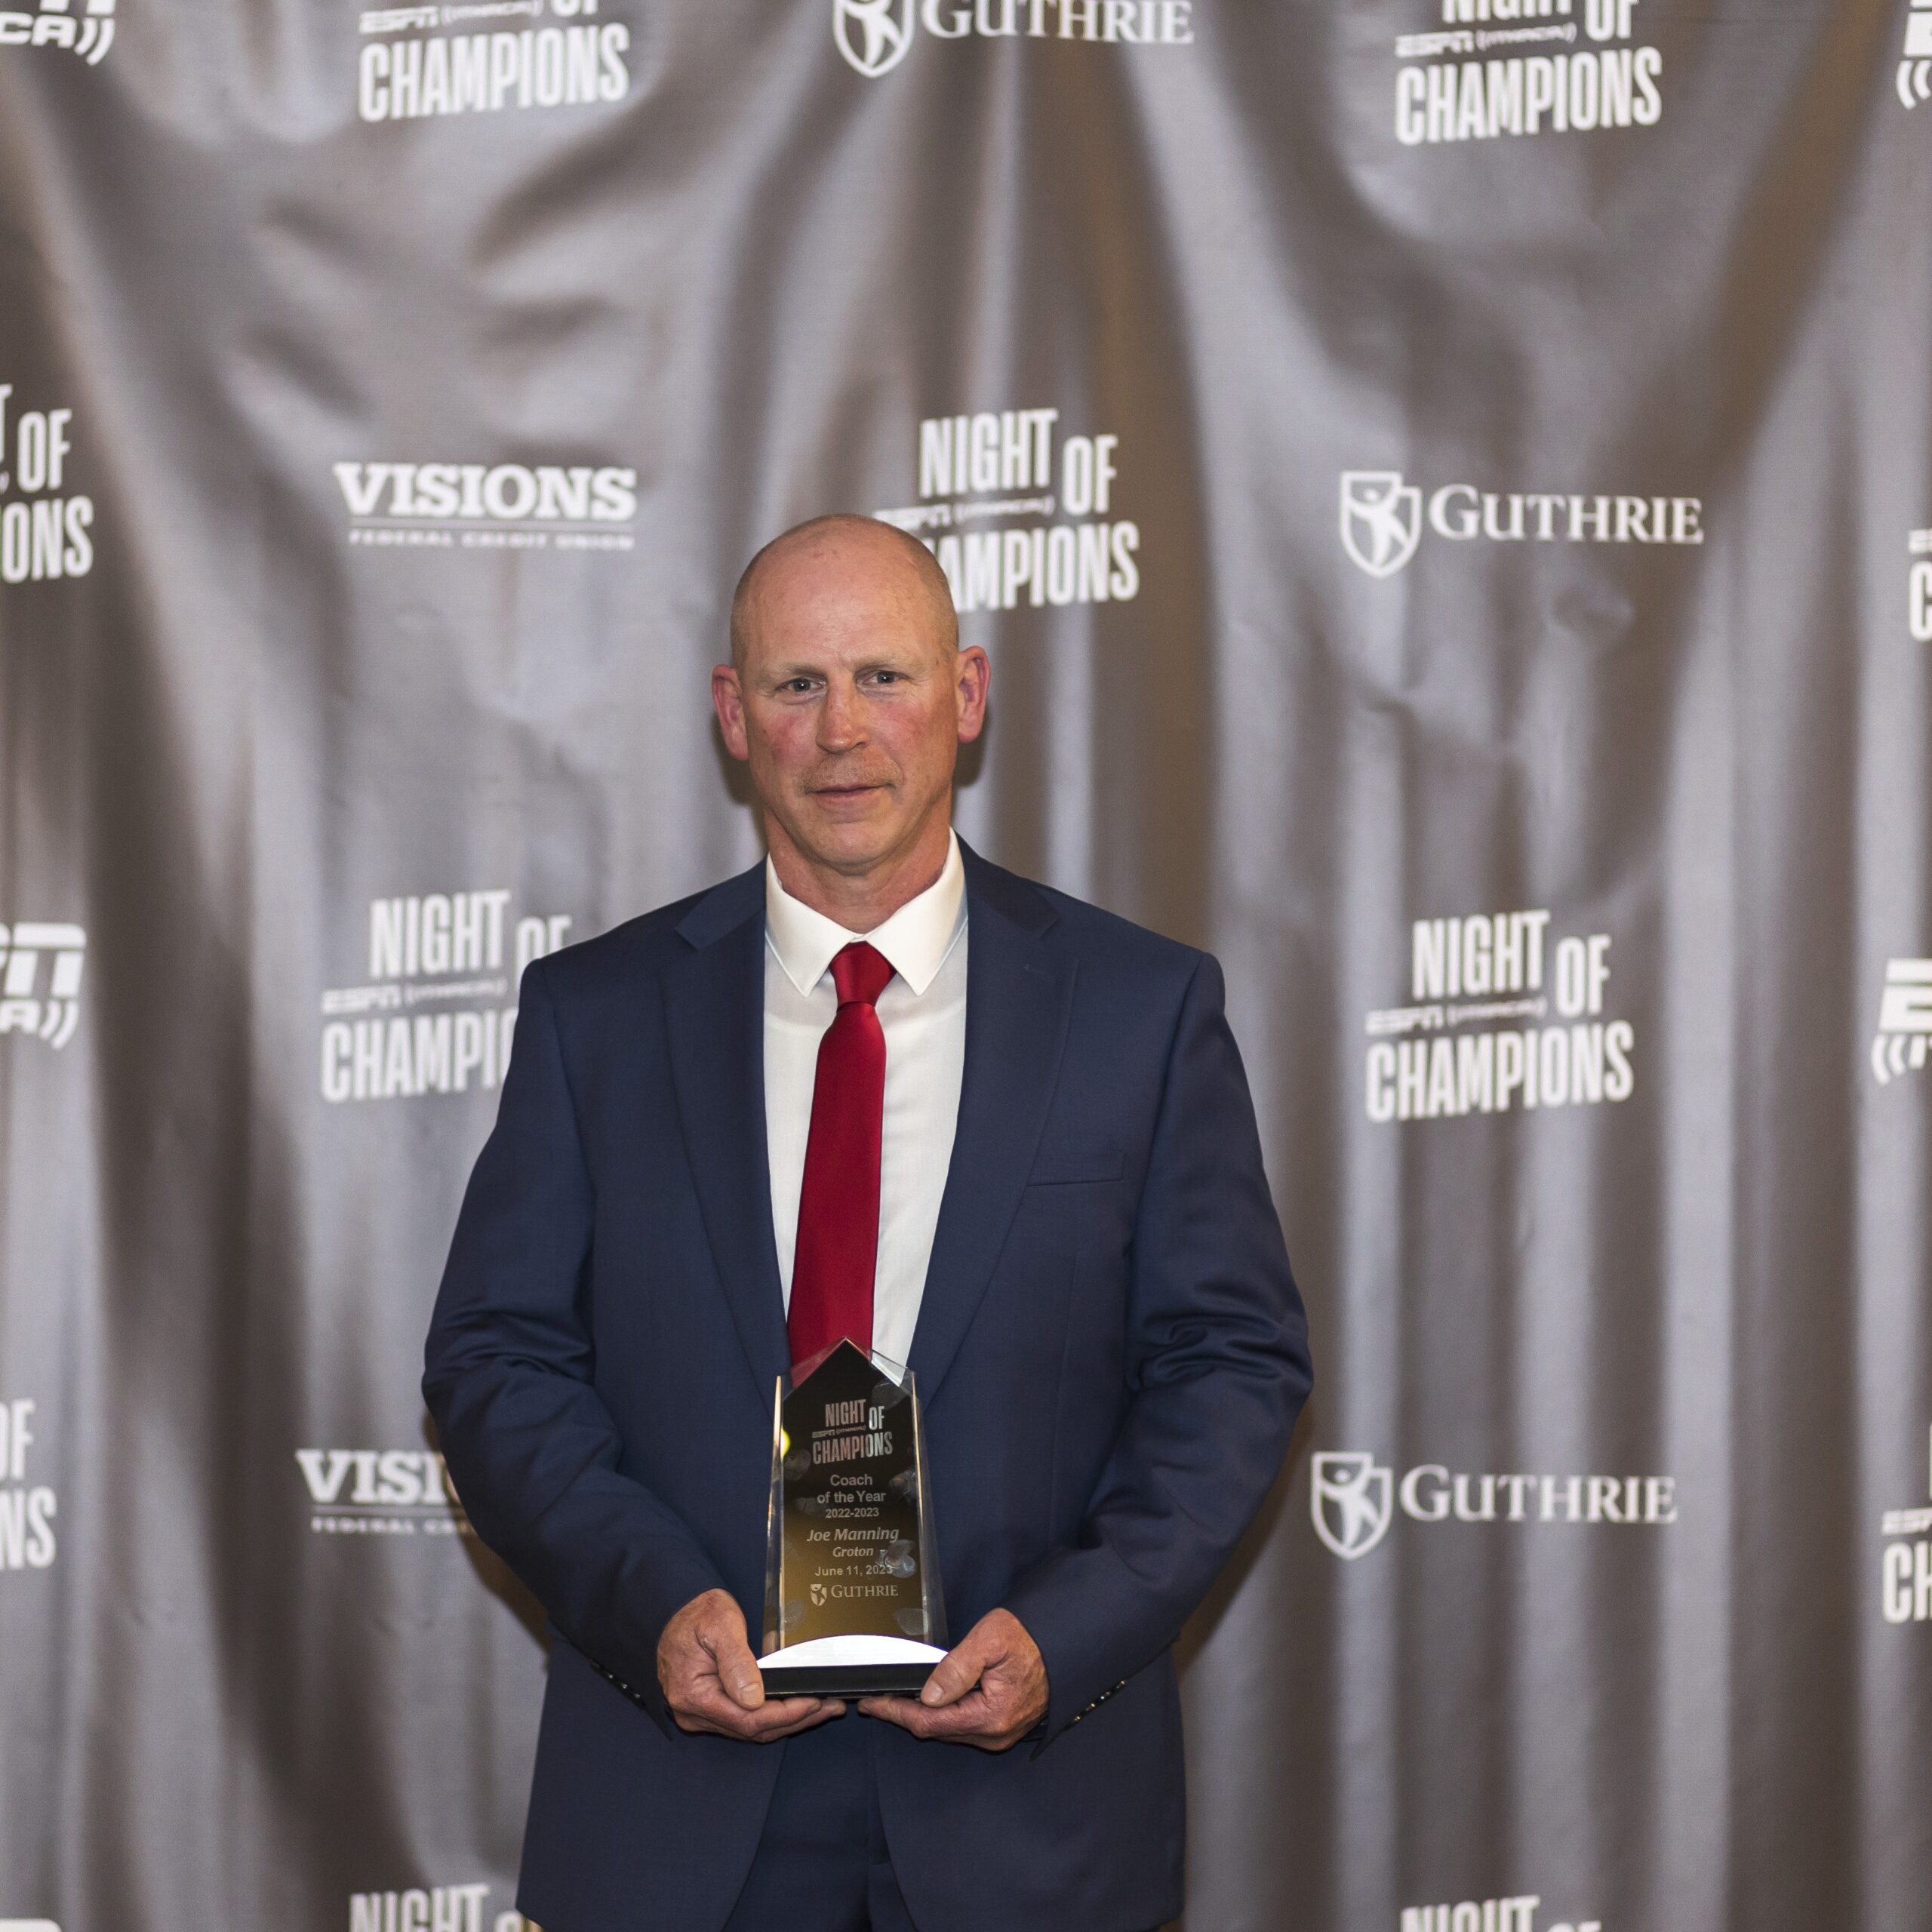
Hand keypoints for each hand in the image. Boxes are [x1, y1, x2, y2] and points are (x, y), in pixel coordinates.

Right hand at [657, 1588, 844, 1740]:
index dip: (785, 1714)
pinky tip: (794, 1706)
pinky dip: (772, 1716)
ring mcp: (701, 1714)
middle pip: (752, 1730)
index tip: (814, 1701)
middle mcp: (695, 1713)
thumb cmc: (696, 1613)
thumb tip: (754, 1698)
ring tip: (821, 1708)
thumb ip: (736, 1661)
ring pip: (750, 1729)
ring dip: (787, 1721)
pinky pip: (744, 1720)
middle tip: (830, 1706)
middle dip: (795, 1719)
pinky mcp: (709, 1709)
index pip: (747, 1718)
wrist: (674, 1608)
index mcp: (693, 1695)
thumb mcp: (719, 1625)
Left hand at [859, 1608, 1047, 1750]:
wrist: (1062, 1642)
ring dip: (922, 1716)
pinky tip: (929, 1700)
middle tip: (877, 1697)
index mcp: (991, 1716)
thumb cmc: (1029, 1637)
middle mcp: (995, 1734)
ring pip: (948, 1731)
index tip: (871, 1704)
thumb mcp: (989, 1640)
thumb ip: (956, 1669)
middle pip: (936, 1731)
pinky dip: (942, 1716)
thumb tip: (927, 1695)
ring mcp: (999, 1735)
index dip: (896, 1712)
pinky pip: (962, 1727)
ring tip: (897, 1696)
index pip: (930, 1722)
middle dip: (904, 1715)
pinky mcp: (1002, 1729)